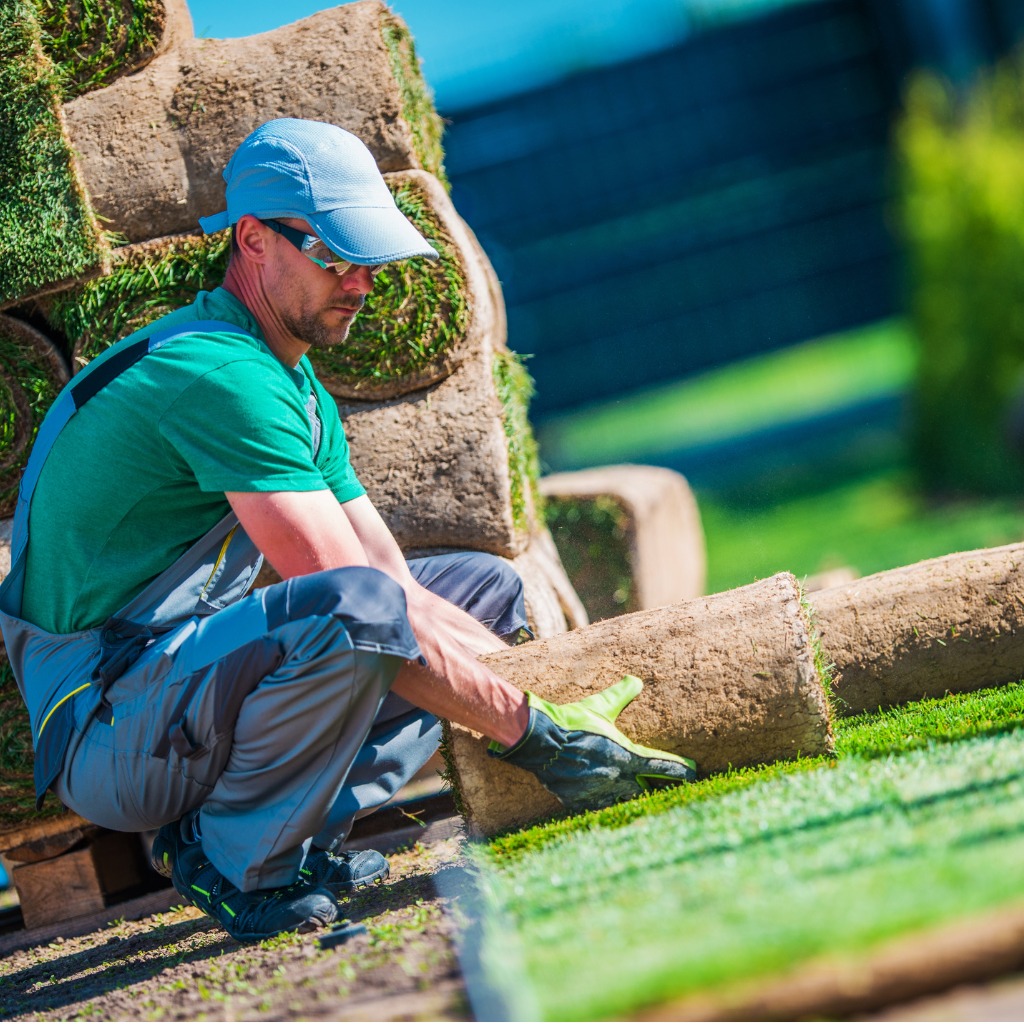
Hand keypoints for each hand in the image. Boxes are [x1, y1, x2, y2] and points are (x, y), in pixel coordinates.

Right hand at [488, 675, 695, 812]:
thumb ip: (621, 695)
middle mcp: (617, 778)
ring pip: (622, 801)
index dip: (680, 770)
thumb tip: (637, 681)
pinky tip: (604, 800)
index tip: (694, 773)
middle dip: (655, 790)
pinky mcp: (578, 800)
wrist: (540, 740)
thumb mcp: (600, 706)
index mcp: (627, 757)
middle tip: (666, 790)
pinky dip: (603, 803)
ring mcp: (598, 792)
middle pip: (645, 791)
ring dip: (629, 799)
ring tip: (636, 797)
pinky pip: (597, 806)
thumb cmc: (572, 722)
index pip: (662, 767)